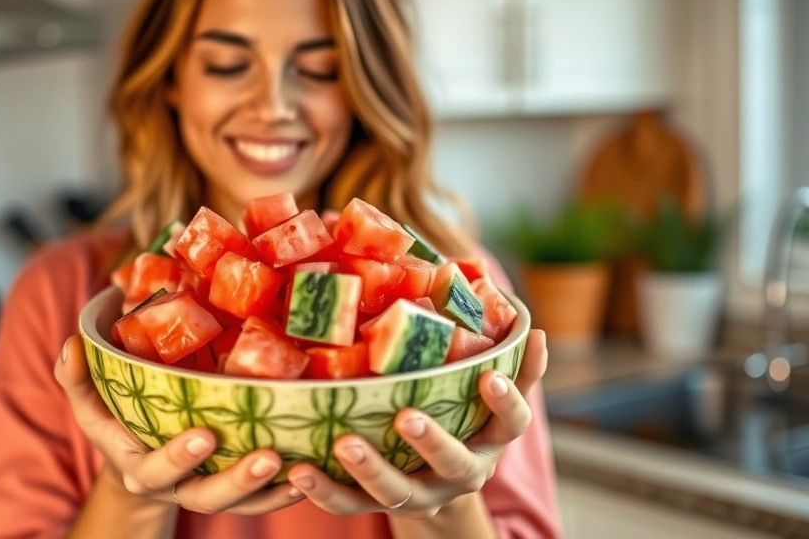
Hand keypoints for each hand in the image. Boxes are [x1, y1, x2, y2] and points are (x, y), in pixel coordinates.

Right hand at [54, 336, 304, 514]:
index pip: (154, 469)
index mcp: (138, 466)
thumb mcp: (90, 400)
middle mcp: (175, 486)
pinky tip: (308, 477)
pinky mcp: (232, 491)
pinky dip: (284, 492)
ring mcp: (205, 490)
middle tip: (268, 456)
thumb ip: (77, 376)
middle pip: (205, 496)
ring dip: (270, 490)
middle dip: (236, 480)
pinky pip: (260, 501)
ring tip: (300, 470)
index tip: (205, 434)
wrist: (136, 458)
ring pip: (239, 505)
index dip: (178, 458)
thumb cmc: (116, 418)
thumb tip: (71, 344)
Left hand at [286, 330, 547, 518]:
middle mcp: (461, 472)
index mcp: (490, 440)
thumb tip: (537, 331)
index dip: (504, 402)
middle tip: (406, 416)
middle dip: (431, 441)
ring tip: (342, 443)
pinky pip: (351, 505)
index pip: (510, 424)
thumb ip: (515, 369)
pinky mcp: (380, 506)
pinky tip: (300, 471)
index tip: (489, 375)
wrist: (441, 492)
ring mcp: (421, 494)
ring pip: (398, 492)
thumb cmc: (464, 422)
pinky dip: (324, 492)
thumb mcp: (492, 401)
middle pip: (453, 465)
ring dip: (370, 469)